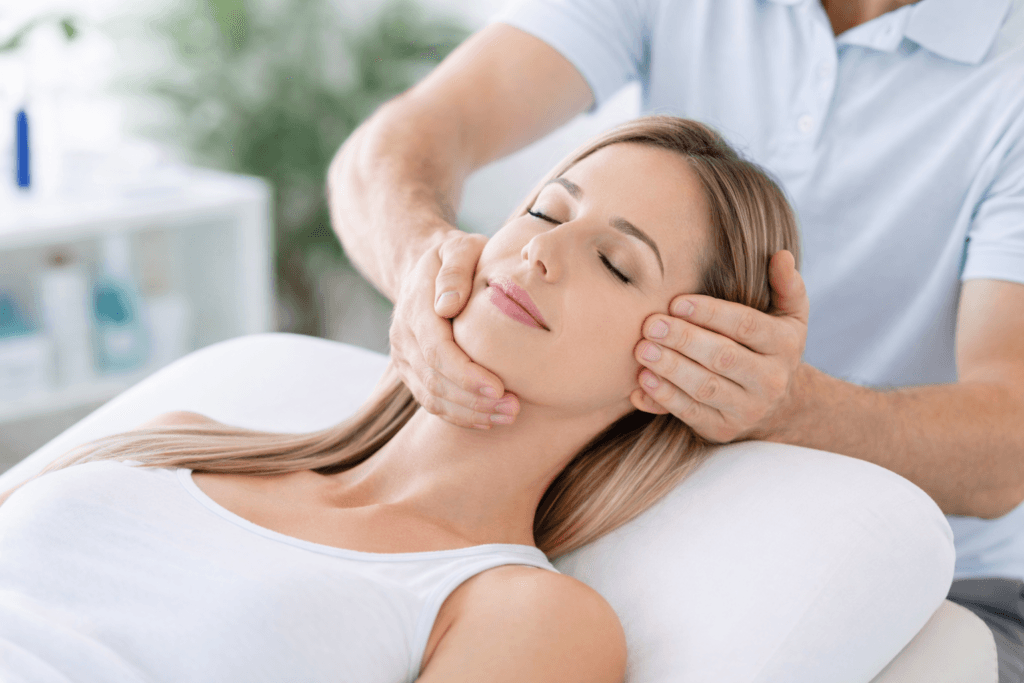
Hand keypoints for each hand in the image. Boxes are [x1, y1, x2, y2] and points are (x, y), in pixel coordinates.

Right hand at [389, 230, 520, 428]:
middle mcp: (403, 336)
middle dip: (474, 401)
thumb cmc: (455, 256)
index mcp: (415, 307)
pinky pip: (431, 401)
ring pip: (431, 397)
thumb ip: (455, 272)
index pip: (437, 351)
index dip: (466, 374)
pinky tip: (488, 420)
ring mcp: (404, 357)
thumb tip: (448, 306)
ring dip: (470, 414)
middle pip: (435, 380)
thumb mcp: (458, 248)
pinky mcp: (412, 371)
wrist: (424, 268)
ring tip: (508, 416)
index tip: (499, 388)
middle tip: (513, 408)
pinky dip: (459, 415)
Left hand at [629, 250, 807, 442]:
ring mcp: (746, 409)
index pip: (747, 326)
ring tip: (642, 350)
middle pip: (723, 358)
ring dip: (670, 369)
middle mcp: (770, 380)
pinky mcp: (722, 429)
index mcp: (785, 345)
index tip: (676, 302)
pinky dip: (663, 398)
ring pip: (704, 388)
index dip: (711, 313)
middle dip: (684, 340)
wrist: (778, 405)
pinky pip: (690, 414)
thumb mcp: (790, 316)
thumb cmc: (771, 346)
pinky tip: (641, 382)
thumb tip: (780, 255)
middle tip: (650, 324)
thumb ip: (786, 285)